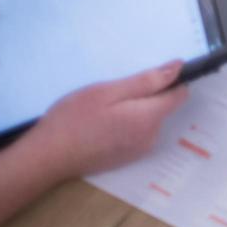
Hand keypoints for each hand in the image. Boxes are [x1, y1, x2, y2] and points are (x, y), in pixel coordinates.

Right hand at [27, 61, 188, 176]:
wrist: (46, 158)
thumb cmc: (74, 119)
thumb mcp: (109, 91)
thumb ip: (147, 81)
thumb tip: (179, 68)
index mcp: (150, 118)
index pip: (179, 94)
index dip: (171, 80)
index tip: (152, 73)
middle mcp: (151, 137)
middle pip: (162, 107)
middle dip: (147, 95)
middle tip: (116, 89)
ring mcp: (138, 150)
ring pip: (147, 119)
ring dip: (134, 109)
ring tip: (105, 105)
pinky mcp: (125, 157)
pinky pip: (135, 132)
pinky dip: (125, 123)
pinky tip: (101, 121)